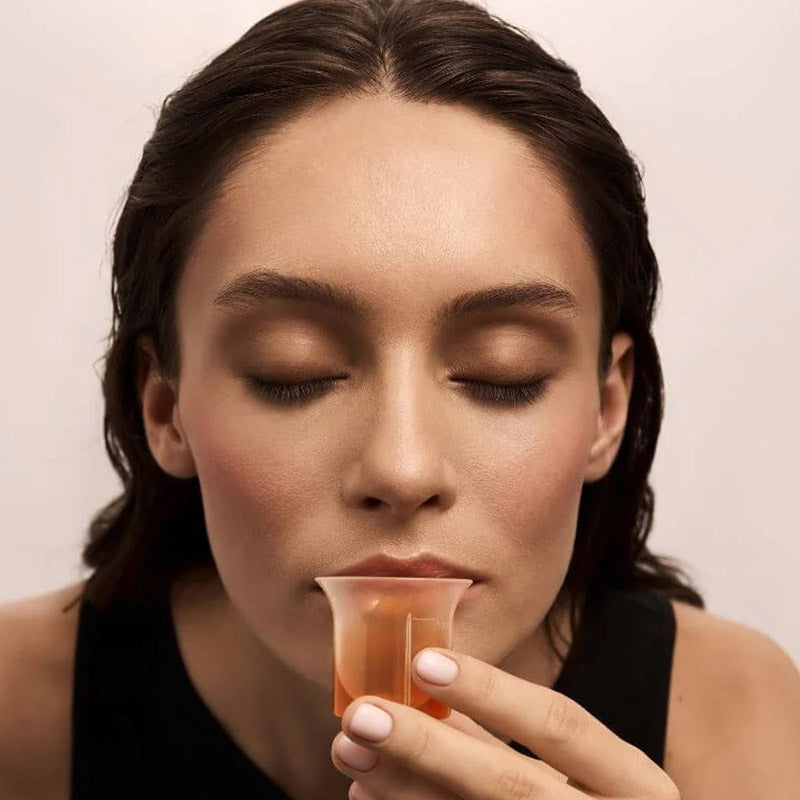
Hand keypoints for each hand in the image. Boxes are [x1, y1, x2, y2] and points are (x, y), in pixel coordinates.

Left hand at [331, 647, 679, 798]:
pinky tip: (369, 797)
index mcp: (632, 783)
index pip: (560, 724)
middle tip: (361, 714)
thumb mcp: (577, 771)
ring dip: (405, 789)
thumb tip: (422, 685)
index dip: (491, 692)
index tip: (422, 661)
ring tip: (349, 752)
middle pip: (510, 784)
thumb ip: (506, 737)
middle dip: (428, 747)